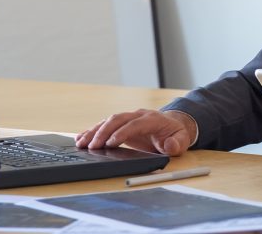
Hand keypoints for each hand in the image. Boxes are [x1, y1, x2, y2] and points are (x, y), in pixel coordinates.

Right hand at [74, 109, 195, 155]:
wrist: (172, 126)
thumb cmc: (175, 135)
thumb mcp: (181, 140)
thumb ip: (177, 144)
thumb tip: (170, 146)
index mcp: (153, 119)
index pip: (135, 124)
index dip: (122, 133)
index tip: (110, 143)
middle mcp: (138, 115)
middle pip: (118, 119)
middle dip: (104, 132)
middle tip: (92, 146)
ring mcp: (129, 118)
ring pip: (109, 121)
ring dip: (94, 131)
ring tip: (81, 143)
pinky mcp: (121, 124)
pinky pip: (105, 125)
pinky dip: (92, 131)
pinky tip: (81, 138)